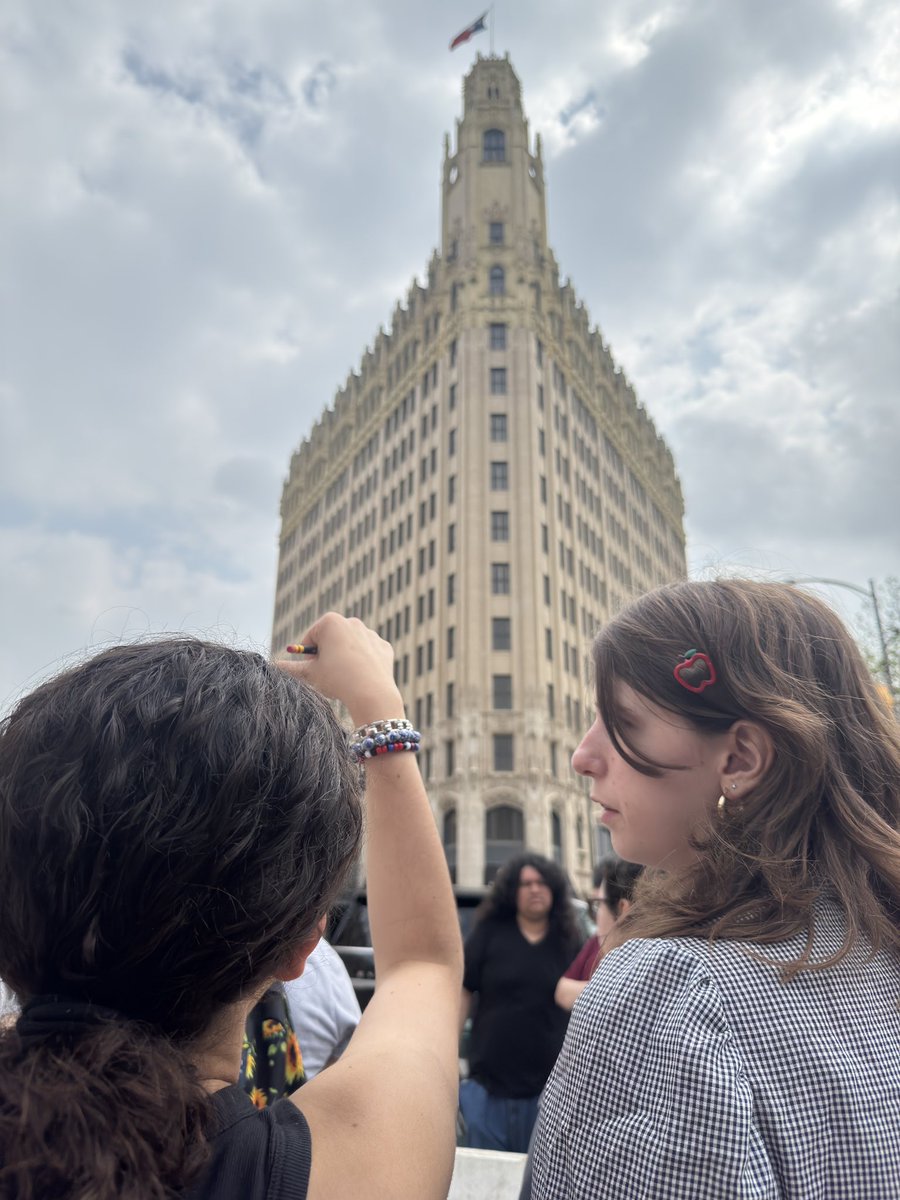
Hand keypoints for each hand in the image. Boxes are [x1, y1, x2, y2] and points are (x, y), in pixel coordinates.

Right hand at [279, 613, 402, 726]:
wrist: (371, 693)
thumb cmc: (336, 679)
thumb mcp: (310, 673)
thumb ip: (290, 668)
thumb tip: (272, 666)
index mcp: (330, 622)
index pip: (311, 637)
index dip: (308, 655)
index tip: (311, 669)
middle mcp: (352, 622)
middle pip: (332, 639)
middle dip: (327, 654)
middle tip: (326, 674)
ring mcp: (371, 634)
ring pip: (351, 646)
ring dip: (345, 658)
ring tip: (344, 678)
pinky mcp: (384, 647)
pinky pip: (368, 654)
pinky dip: (364, 663)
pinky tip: (361, 677)